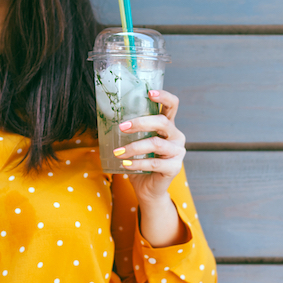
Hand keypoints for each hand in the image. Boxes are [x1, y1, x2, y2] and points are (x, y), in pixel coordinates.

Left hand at [115, 89, 184, 206]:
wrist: (148, 189)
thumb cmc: (140, 162)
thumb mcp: (135, 143)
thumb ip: (130, 131)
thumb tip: (105, 118)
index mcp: (168, 126)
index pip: (172, 105)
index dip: (163, 96)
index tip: (149, 93)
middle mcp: (176, 136)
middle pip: (162, 122)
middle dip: (140, 123)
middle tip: (122, 127)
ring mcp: (178, 152)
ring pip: (156, 143)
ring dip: (134, 147)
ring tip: (118, 152)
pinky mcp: (174, 167)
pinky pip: (155, 162)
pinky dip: (137, 163)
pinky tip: (125, 165)